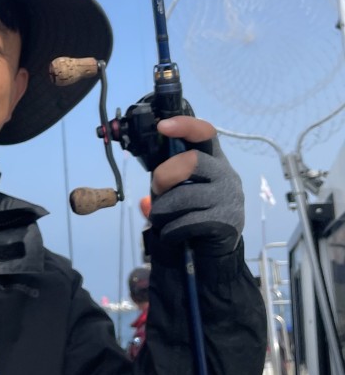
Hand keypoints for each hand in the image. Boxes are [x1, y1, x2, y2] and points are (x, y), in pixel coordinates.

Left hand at [148, 117, 244, 254]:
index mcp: (213, 160)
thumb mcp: (173, 195)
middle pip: (191, 161)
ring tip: (162, 218)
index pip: (205, 133)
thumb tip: (144, 204)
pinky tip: (172, 233)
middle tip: (157, 190)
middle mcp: (226, 174)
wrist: (213, 249)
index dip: (185, 126)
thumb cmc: (190, 213)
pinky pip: (188, 222)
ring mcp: (230, 198)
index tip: (162, 127)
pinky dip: (171, 230)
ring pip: (185, 196)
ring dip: (163, 210)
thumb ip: (160, 188)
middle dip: (164, 176)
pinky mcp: (227, 221)